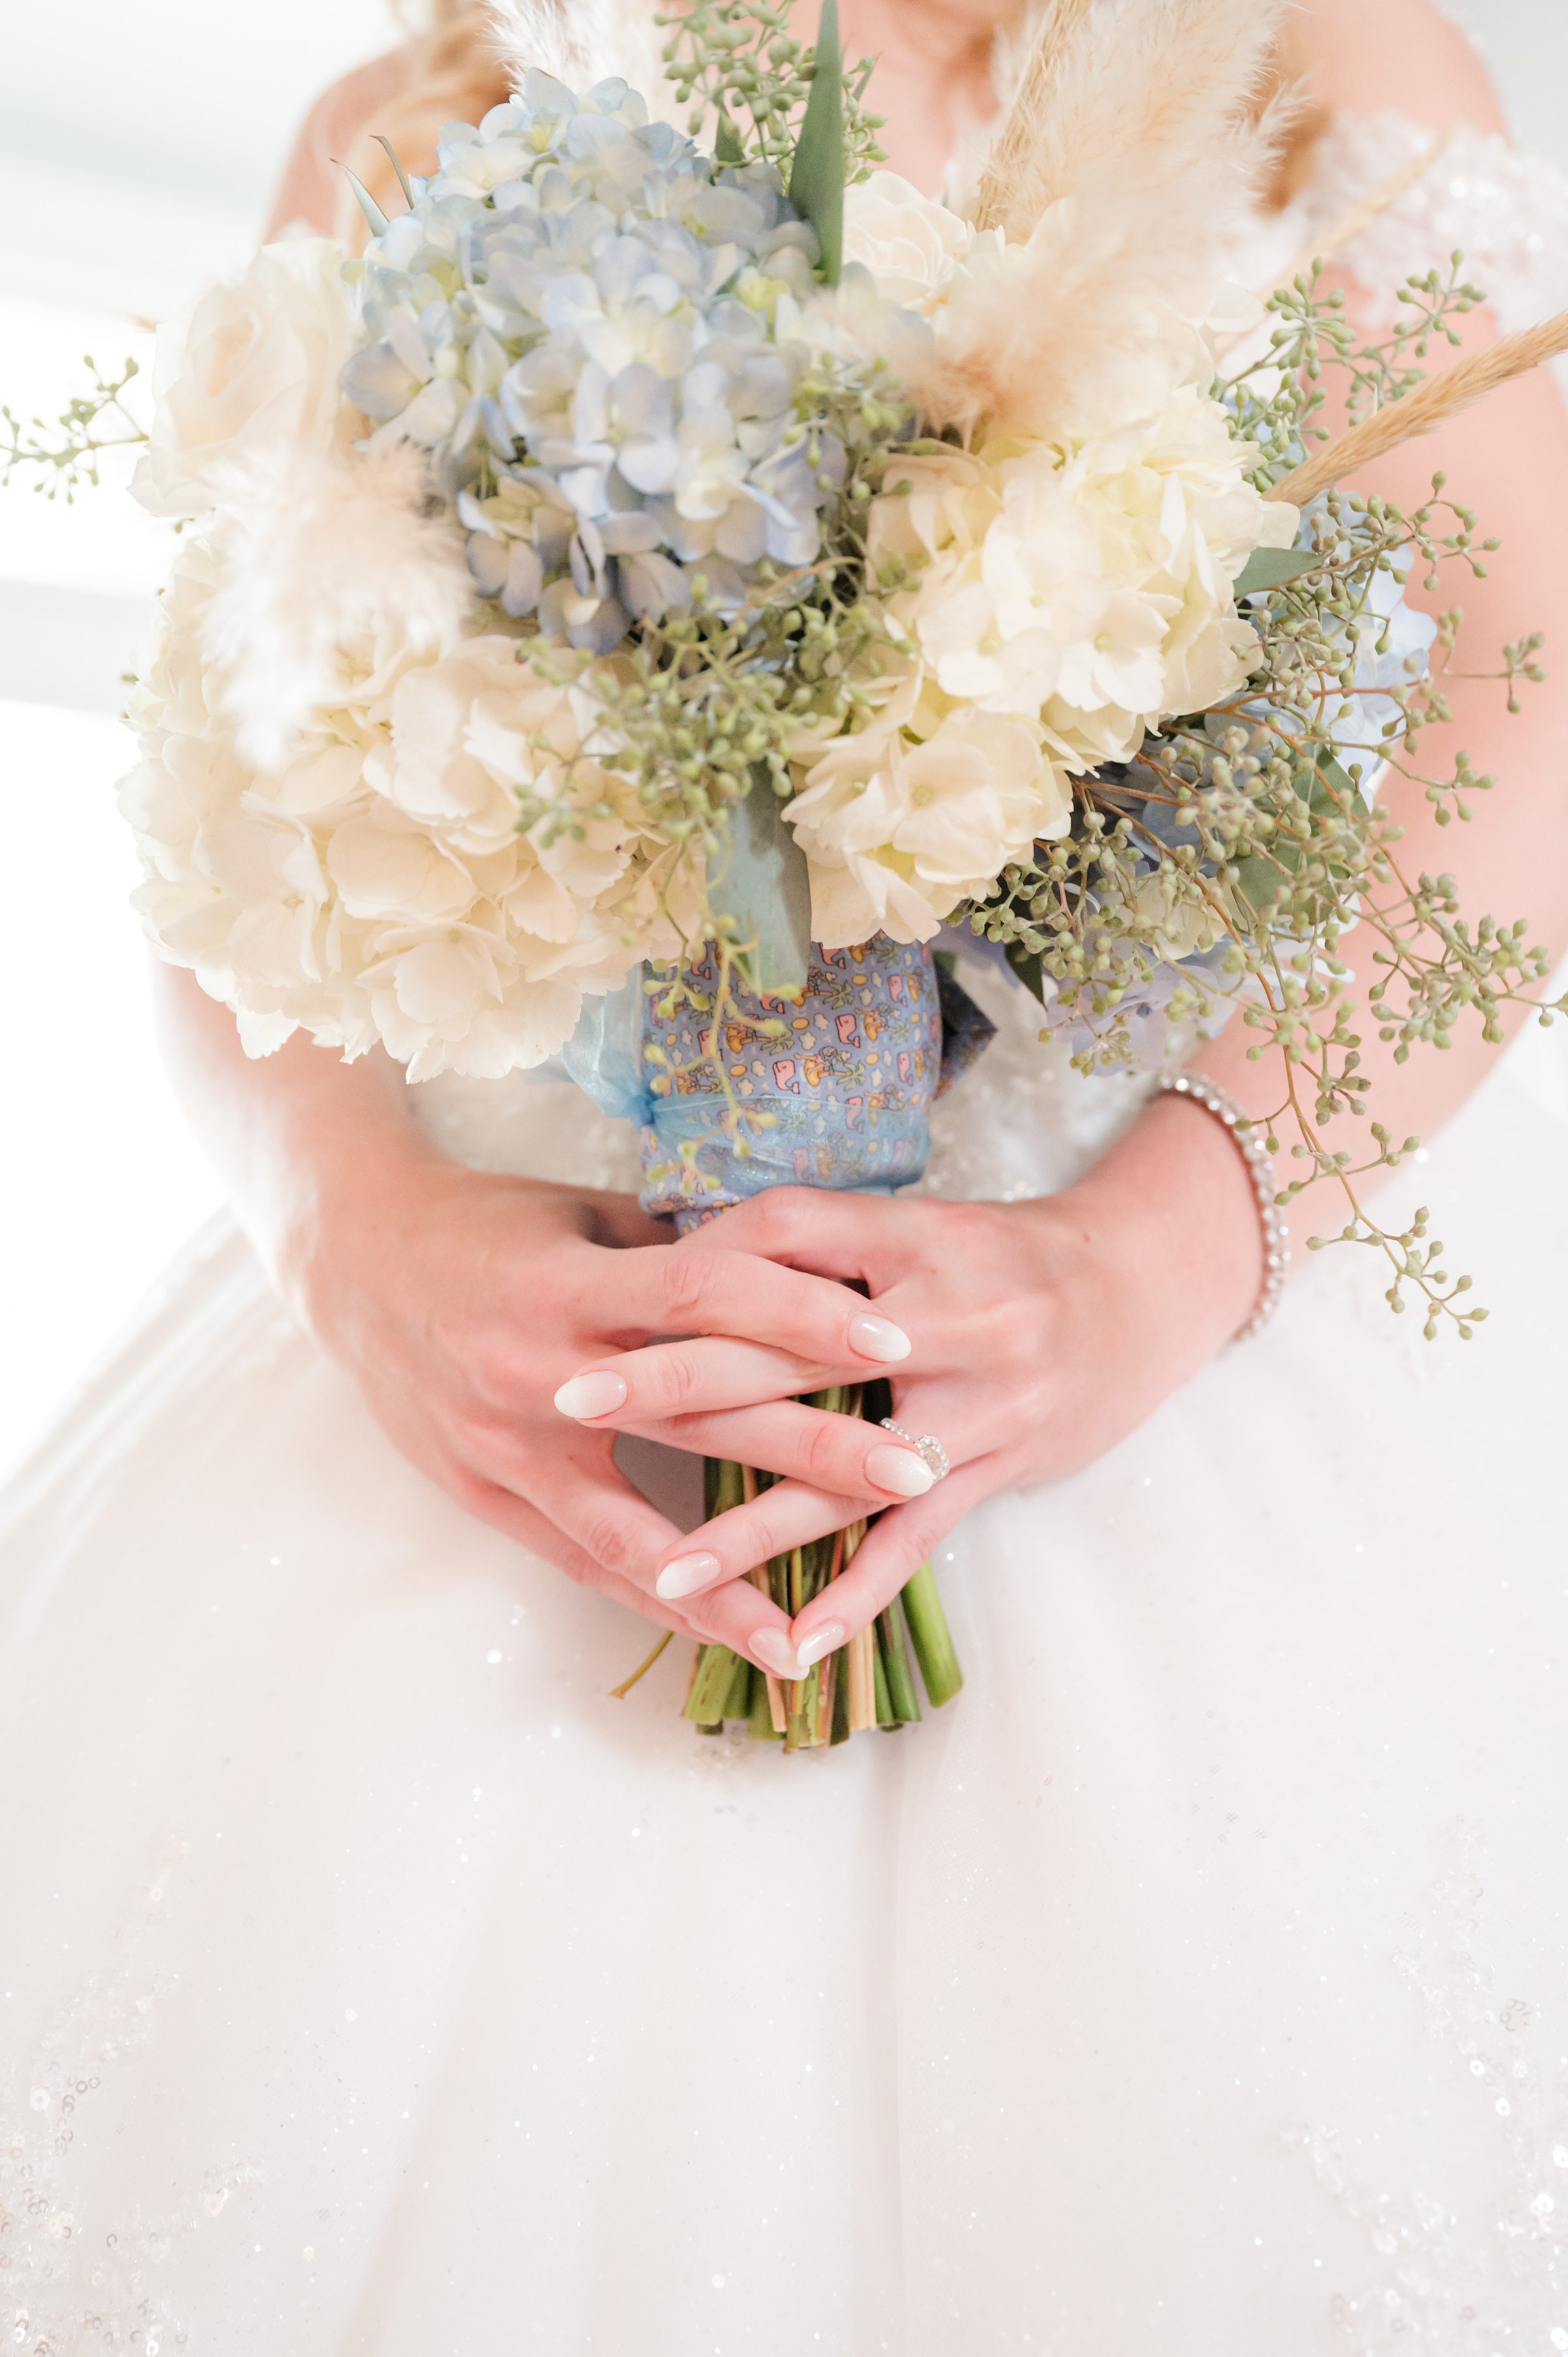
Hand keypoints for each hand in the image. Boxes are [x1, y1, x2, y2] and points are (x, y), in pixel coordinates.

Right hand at [289, 1139, 919, 1673]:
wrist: (352, 1258)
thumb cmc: (486, 1224)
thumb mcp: (584, 1219)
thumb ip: (678, 1258)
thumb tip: (796, 1274)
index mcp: (573, 1285)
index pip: (708, 1296)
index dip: (803, 1317)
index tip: (894, 1342)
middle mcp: (542, 1373)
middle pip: (699, 1416)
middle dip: (814, 1451)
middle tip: (916, 1473)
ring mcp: (508, 1445)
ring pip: (637, 1531)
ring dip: (730, 1582)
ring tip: (811, 1636)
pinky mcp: (485, 1494)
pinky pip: (584, 1564)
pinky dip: (656, 1603)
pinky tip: (723, 1636)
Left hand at [553, 1093, 1262, 1665]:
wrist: (1144, 1288)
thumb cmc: (1008, 1254)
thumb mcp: (918, 1223)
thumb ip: (815, 1242)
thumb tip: (686, 1260)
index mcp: (911, 1241)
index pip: (785, 1238)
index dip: (698, 1266)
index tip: (610, 1292)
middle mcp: (944, 1320)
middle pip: (790, 1351)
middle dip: (676, 1381)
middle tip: (570, 1400)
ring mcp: (975, 1404)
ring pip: (847, 1474)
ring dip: (751, 1530)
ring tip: (663, 1573)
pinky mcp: (997, 1470)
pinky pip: (917, 1543)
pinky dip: (857, 1595)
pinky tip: (794, 1643)